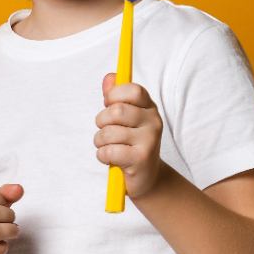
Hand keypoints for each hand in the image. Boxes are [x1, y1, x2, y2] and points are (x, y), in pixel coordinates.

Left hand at [96, 75, 163, 198]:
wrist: (146, 177)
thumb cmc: (130, 143)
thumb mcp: (124, 118)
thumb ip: (115, 97)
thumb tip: (110, 76)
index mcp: (149, 107)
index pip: (133, 90)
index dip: (114, 95)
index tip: (108, 104)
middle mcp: (153, 121)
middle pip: (116, 112)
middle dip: (101, 121)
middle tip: (106, 130)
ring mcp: (149, 140)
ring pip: (108, 133)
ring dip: (100, 141)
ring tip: (109, 146)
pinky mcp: (141, 159)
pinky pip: (108, 151)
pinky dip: (102, 156)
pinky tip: (112, 158)